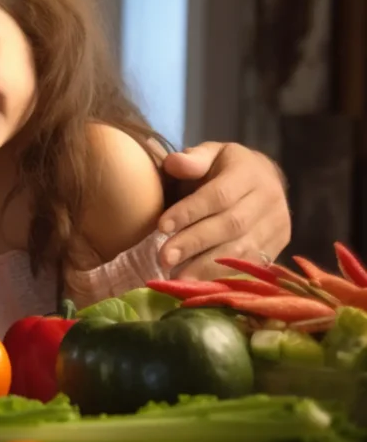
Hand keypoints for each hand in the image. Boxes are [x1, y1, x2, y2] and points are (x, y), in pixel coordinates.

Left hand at [157, 142, 291, 279]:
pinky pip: (252, 265)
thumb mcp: (210, 155)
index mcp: (249, 173)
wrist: (264, 180)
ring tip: (178, 278)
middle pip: (230, 225)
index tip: (161, 227)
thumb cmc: (225, 169)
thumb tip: (173, 162)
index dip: (190, 212)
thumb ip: (192, 160)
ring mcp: (278, 224)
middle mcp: (269, 198)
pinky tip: (201, 286)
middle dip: (195, 243)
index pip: (219, 195)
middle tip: (164, 258)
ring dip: (208, 267)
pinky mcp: (279, 245)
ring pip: (243, 249)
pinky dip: (225, 276)